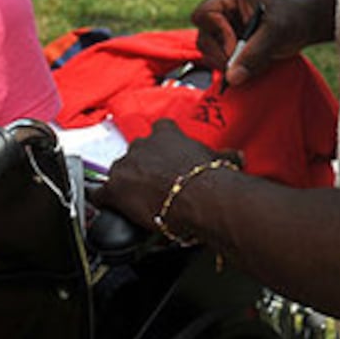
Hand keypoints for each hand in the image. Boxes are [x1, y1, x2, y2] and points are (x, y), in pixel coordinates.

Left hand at [92, 120, 220, 230]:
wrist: (198, 198)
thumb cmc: (209, 179)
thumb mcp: (220, 160)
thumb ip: (225, 155)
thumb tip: (239, 157)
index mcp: (166, 134)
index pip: (159, 130)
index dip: (161, 145)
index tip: (166, 155)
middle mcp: (142, 145)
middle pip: (136, 153)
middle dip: (142, 167)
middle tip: (154, 184)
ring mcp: (125, 165)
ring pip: (119, 172)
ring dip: (126, 184)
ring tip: (138, 199)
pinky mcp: (114, 189)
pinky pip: (100, 194)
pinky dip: (105, 201)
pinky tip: (111, 208)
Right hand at [191, 0, 318, 89]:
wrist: (302, 25)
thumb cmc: (291, 20)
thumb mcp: (275, 33)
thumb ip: (254, 54)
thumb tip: (232, 78)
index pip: (203, 15)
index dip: (217, 34)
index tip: (235, 47)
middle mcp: (220, 9)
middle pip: (203, 36)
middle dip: (221, 54)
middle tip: (241, 65)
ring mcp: (221, 27)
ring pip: (208, 50)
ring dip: (226, 62)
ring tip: (250, 63)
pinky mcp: (225, 42)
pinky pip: (217, 58)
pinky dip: (231, 67)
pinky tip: (249, 64)